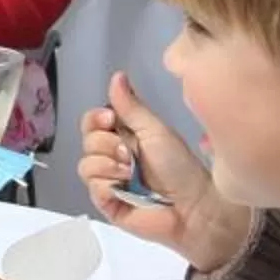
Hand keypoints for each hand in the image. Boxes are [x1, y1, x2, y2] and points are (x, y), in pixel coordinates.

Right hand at [80, 72, 250, 273]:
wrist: (193, 204)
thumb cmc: (179, 166)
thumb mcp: (154, 130)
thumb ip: (131, 106)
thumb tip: (116, 75)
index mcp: (124, 137)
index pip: (92, 122)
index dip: (95, 119)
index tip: (110, 118)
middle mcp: (113, 158)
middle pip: (86, 141)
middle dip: (106, 143)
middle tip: (130, 152)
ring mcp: (108, 182)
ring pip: (86, 165)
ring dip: (108, 164)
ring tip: (131, 172)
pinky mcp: (107, 205)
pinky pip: (92, 188)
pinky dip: (108, 184)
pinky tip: (127, 187)